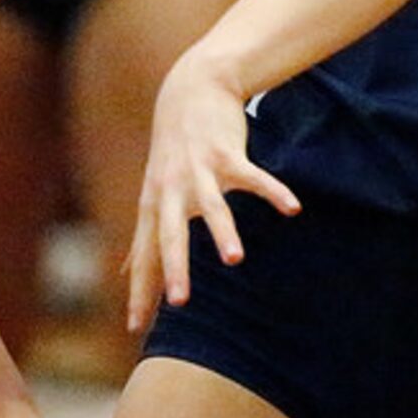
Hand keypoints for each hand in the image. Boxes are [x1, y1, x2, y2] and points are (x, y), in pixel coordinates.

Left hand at [125, 50, 300, 331]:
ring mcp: (200, 170)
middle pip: (172, 233)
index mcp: (155, 204)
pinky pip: (252, 177)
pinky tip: (292, 209)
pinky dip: (272, 191)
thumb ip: (144, 235)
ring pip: (212, 206)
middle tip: (180, 302)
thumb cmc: (173, 150)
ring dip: (224, 232)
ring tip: (235, 261)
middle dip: (175, 267)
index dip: (140, 290)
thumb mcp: (152, 192)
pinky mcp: (228, 153)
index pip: (145, 254)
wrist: (191, 89)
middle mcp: (173, 190)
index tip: (137, 328)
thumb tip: (126, 274)